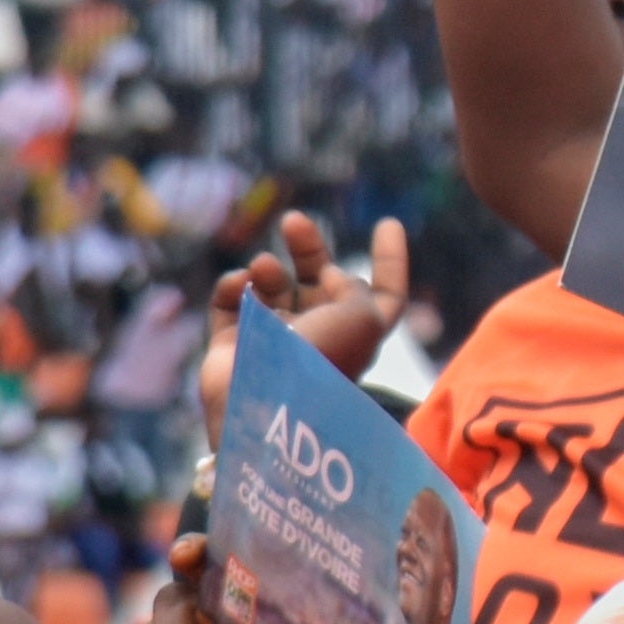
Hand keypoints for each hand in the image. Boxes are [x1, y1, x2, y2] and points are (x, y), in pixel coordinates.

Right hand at [224, 211, 409, 389]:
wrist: (262, 402)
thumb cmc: (321, 359)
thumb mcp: (361, 319)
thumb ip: (357, 288)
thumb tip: (330, 276)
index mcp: (358, 334)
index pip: (384, 295)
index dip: (391, 261)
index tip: (388, 223)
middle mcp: (319, 336)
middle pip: (319, 280)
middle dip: (309, 248)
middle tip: (294, 222)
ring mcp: (274, 341)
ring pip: (274, 287)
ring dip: (269, 269)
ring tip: (263, 268)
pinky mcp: (233, 345)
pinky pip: (233, 303)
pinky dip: (234, 287)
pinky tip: (239, 283)